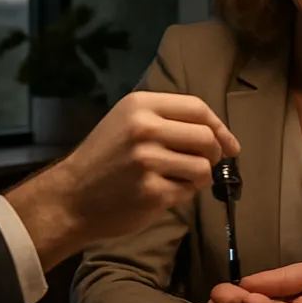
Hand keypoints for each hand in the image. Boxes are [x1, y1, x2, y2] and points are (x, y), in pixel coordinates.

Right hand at [7, 92, 239, 267]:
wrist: (71, 197)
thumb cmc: (104, 160)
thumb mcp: (127, 123)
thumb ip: (168, 121)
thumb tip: (221, 136)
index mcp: (140, 105)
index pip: (197, 108)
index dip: (220, 127)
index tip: (230, 145)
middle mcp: (144, 128)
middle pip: (206, 137)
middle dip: (214, 154)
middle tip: (202, 165)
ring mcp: (147, 160)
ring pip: (203, 166)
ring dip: (198, 177)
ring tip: (176, 180)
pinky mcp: (151, 191)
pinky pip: (189, 191)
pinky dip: (182, 194)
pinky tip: (162, 193)